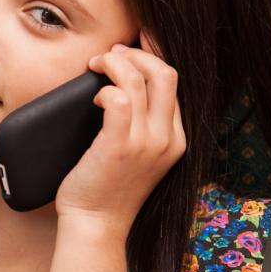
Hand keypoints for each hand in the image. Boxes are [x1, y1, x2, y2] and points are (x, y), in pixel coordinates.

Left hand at [53, 34, 185, 227]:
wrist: (96, 225)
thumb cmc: (109, 188)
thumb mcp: (140, 155)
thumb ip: (142, 123)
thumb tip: (124, 83)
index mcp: (176, 139)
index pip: (173, 82)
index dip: (151, 56)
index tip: (129, 47)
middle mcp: (167, 139)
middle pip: (165, 73)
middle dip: (136, 53)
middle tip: (109, 55)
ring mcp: (146, 144)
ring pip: (140, 80)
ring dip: (114, 63)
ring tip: (95, 66)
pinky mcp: (120, 147)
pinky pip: (119, 99)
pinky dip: (105, 87)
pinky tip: (94, 95)